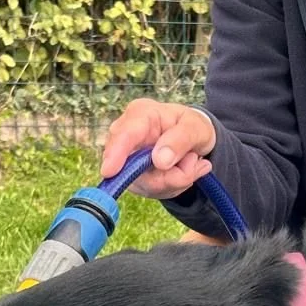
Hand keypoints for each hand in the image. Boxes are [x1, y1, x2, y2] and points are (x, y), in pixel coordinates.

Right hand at [100, 98, 215, 198]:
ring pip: (146, 183)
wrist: (195, 140)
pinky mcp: (134, 178)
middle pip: (132, 166)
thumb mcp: (196, 128)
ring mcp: (128, 160)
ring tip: (191, 162)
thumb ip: (180, 140)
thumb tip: (159, 161)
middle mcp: (127, 136)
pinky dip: (172, 185)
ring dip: (174, 180)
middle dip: (166, 175)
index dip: (115, 154)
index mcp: (140, 115)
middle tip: (193, 162)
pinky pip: (152, 190)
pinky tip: (181, 171)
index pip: (124, 134)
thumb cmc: (192, 127)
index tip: (110, 172)